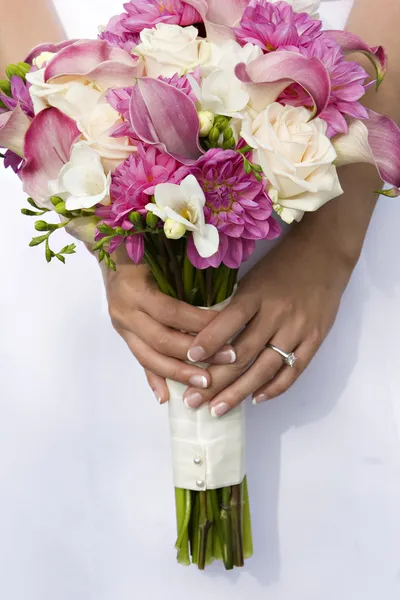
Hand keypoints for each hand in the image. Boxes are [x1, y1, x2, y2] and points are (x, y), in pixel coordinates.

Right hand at [101, 249, 235, 403]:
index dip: (200, 323)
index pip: (172, 312)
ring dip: (179, 373)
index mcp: (134, 288)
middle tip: (228, 359)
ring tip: (204, 384)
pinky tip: (166, 397)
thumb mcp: (162, 257)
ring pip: (149, 357)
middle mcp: (124, 310)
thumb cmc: (143, 249)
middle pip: (161, 340)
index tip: (229, 329)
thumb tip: (223, 298)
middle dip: (196, 353)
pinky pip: (139, 361)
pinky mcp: (123, 335)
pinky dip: (153, 379)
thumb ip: (185, 276)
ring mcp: (122, 326)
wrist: (108, 250)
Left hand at [183, 226, 354, 415]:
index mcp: (256, 294)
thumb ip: (233, 306)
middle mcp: (276, 314)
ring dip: (239, 392)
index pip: (228, 322)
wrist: (325, 254)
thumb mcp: (251, 277)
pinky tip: (255, 399)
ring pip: (265, 368)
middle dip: (215, 381)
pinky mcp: (315, 339)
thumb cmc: (280, 265)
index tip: (188, 359)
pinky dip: (274, 388)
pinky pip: (293, 370)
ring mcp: (298, 329)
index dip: (208, 342)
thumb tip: (204, 338)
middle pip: (243, 354)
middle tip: (193, 401)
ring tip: (217, 409)